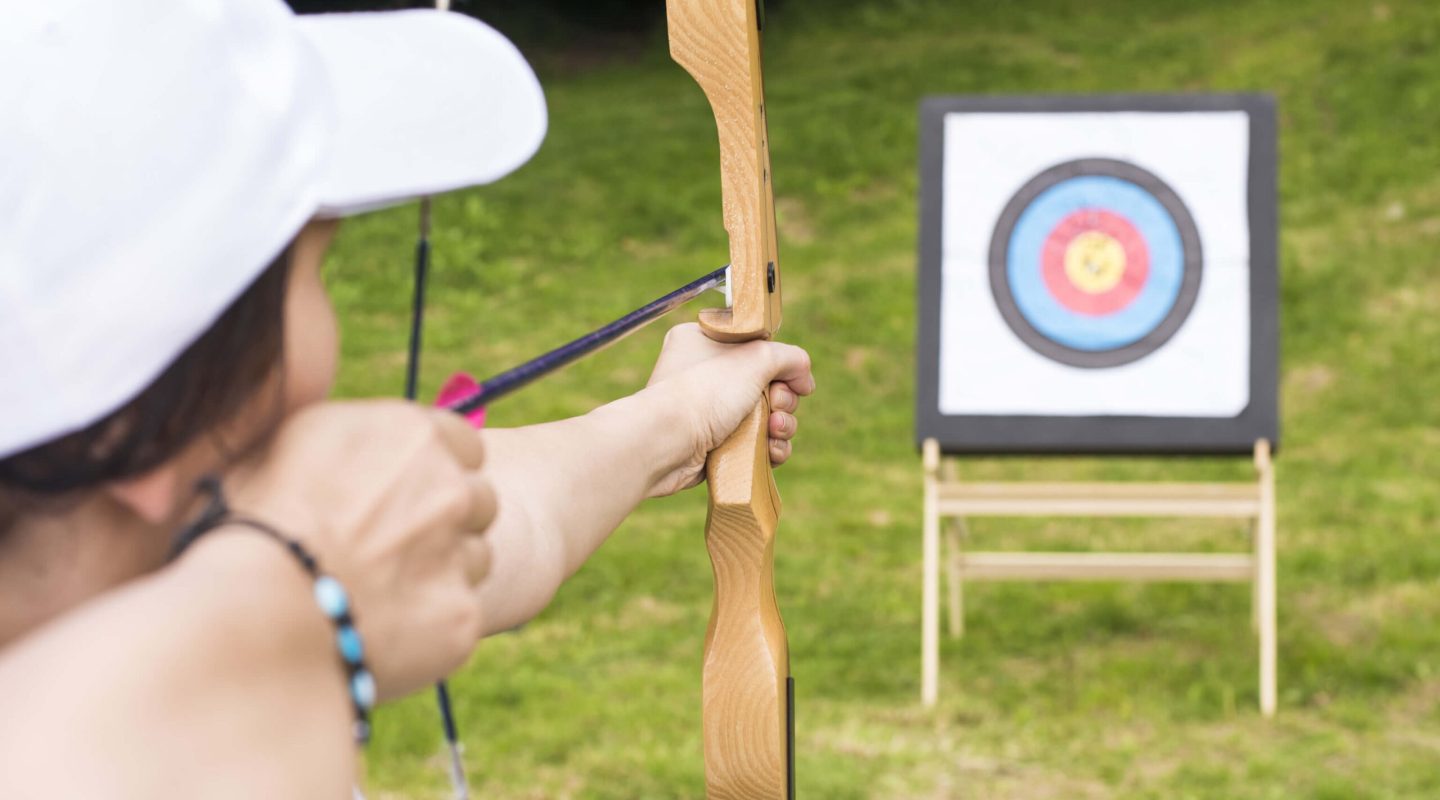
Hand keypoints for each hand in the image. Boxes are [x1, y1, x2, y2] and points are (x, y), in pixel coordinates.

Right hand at [215, 401, 495, 701]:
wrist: (252, 610)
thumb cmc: (247, 525)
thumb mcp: (284, 448)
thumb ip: (346, 442)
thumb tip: (354, 448)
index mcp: (410, 433)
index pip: (463, 443)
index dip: (437, 469)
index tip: (406, 493)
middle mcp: (449, 486)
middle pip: (477, 500)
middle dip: (446, 521)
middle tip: (392, 549)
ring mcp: (460, 552)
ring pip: (475, 559)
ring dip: (440, 574)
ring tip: (377, 594)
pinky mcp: (462, 616)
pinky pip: (459, 617)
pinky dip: (428, 629)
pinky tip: (379, 634)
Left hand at [645, 323, 815, 494]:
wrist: (665, 444)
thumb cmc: (703, 393)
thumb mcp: (755, 358)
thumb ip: (790, 357)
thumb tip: (804, 376)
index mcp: (706, 342)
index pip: (757, 346)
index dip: (781, 364)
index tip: (794, 378)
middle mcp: (707, 374)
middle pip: (768, 383)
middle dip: (783, 399)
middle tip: (775, 404)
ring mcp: (711, 412)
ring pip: (766, 416)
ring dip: (782, 425)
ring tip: (774, 430)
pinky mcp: (715, 444)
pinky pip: (756, 443)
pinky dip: (769, 447)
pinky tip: (771, 450)